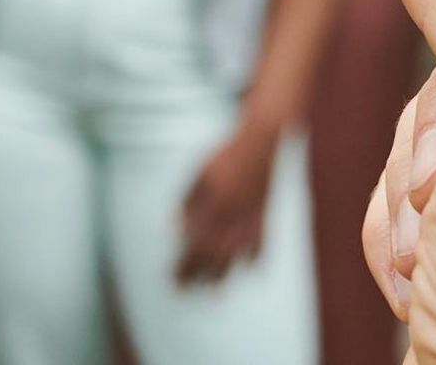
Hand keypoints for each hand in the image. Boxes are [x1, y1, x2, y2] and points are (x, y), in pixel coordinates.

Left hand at [176, 120, 278, 284]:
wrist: (261, 141)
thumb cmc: (226, 155)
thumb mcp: (201, 172)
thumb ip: (187, 199)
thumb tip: (172, 230)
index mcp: (214, 204)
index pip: (195, 243)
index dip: (183, 263)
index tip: (171, 277)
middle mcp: (233, 216)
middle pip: (213, 255)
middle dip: (196, 274)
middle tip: (182, 289)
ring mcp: (251, 219)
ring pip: (236, 256)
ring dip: (223, 276)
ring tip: (213, 295)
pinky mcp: (265, 217)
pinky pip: (262, 246)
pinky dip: (255, 261)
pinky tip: (247, 269)